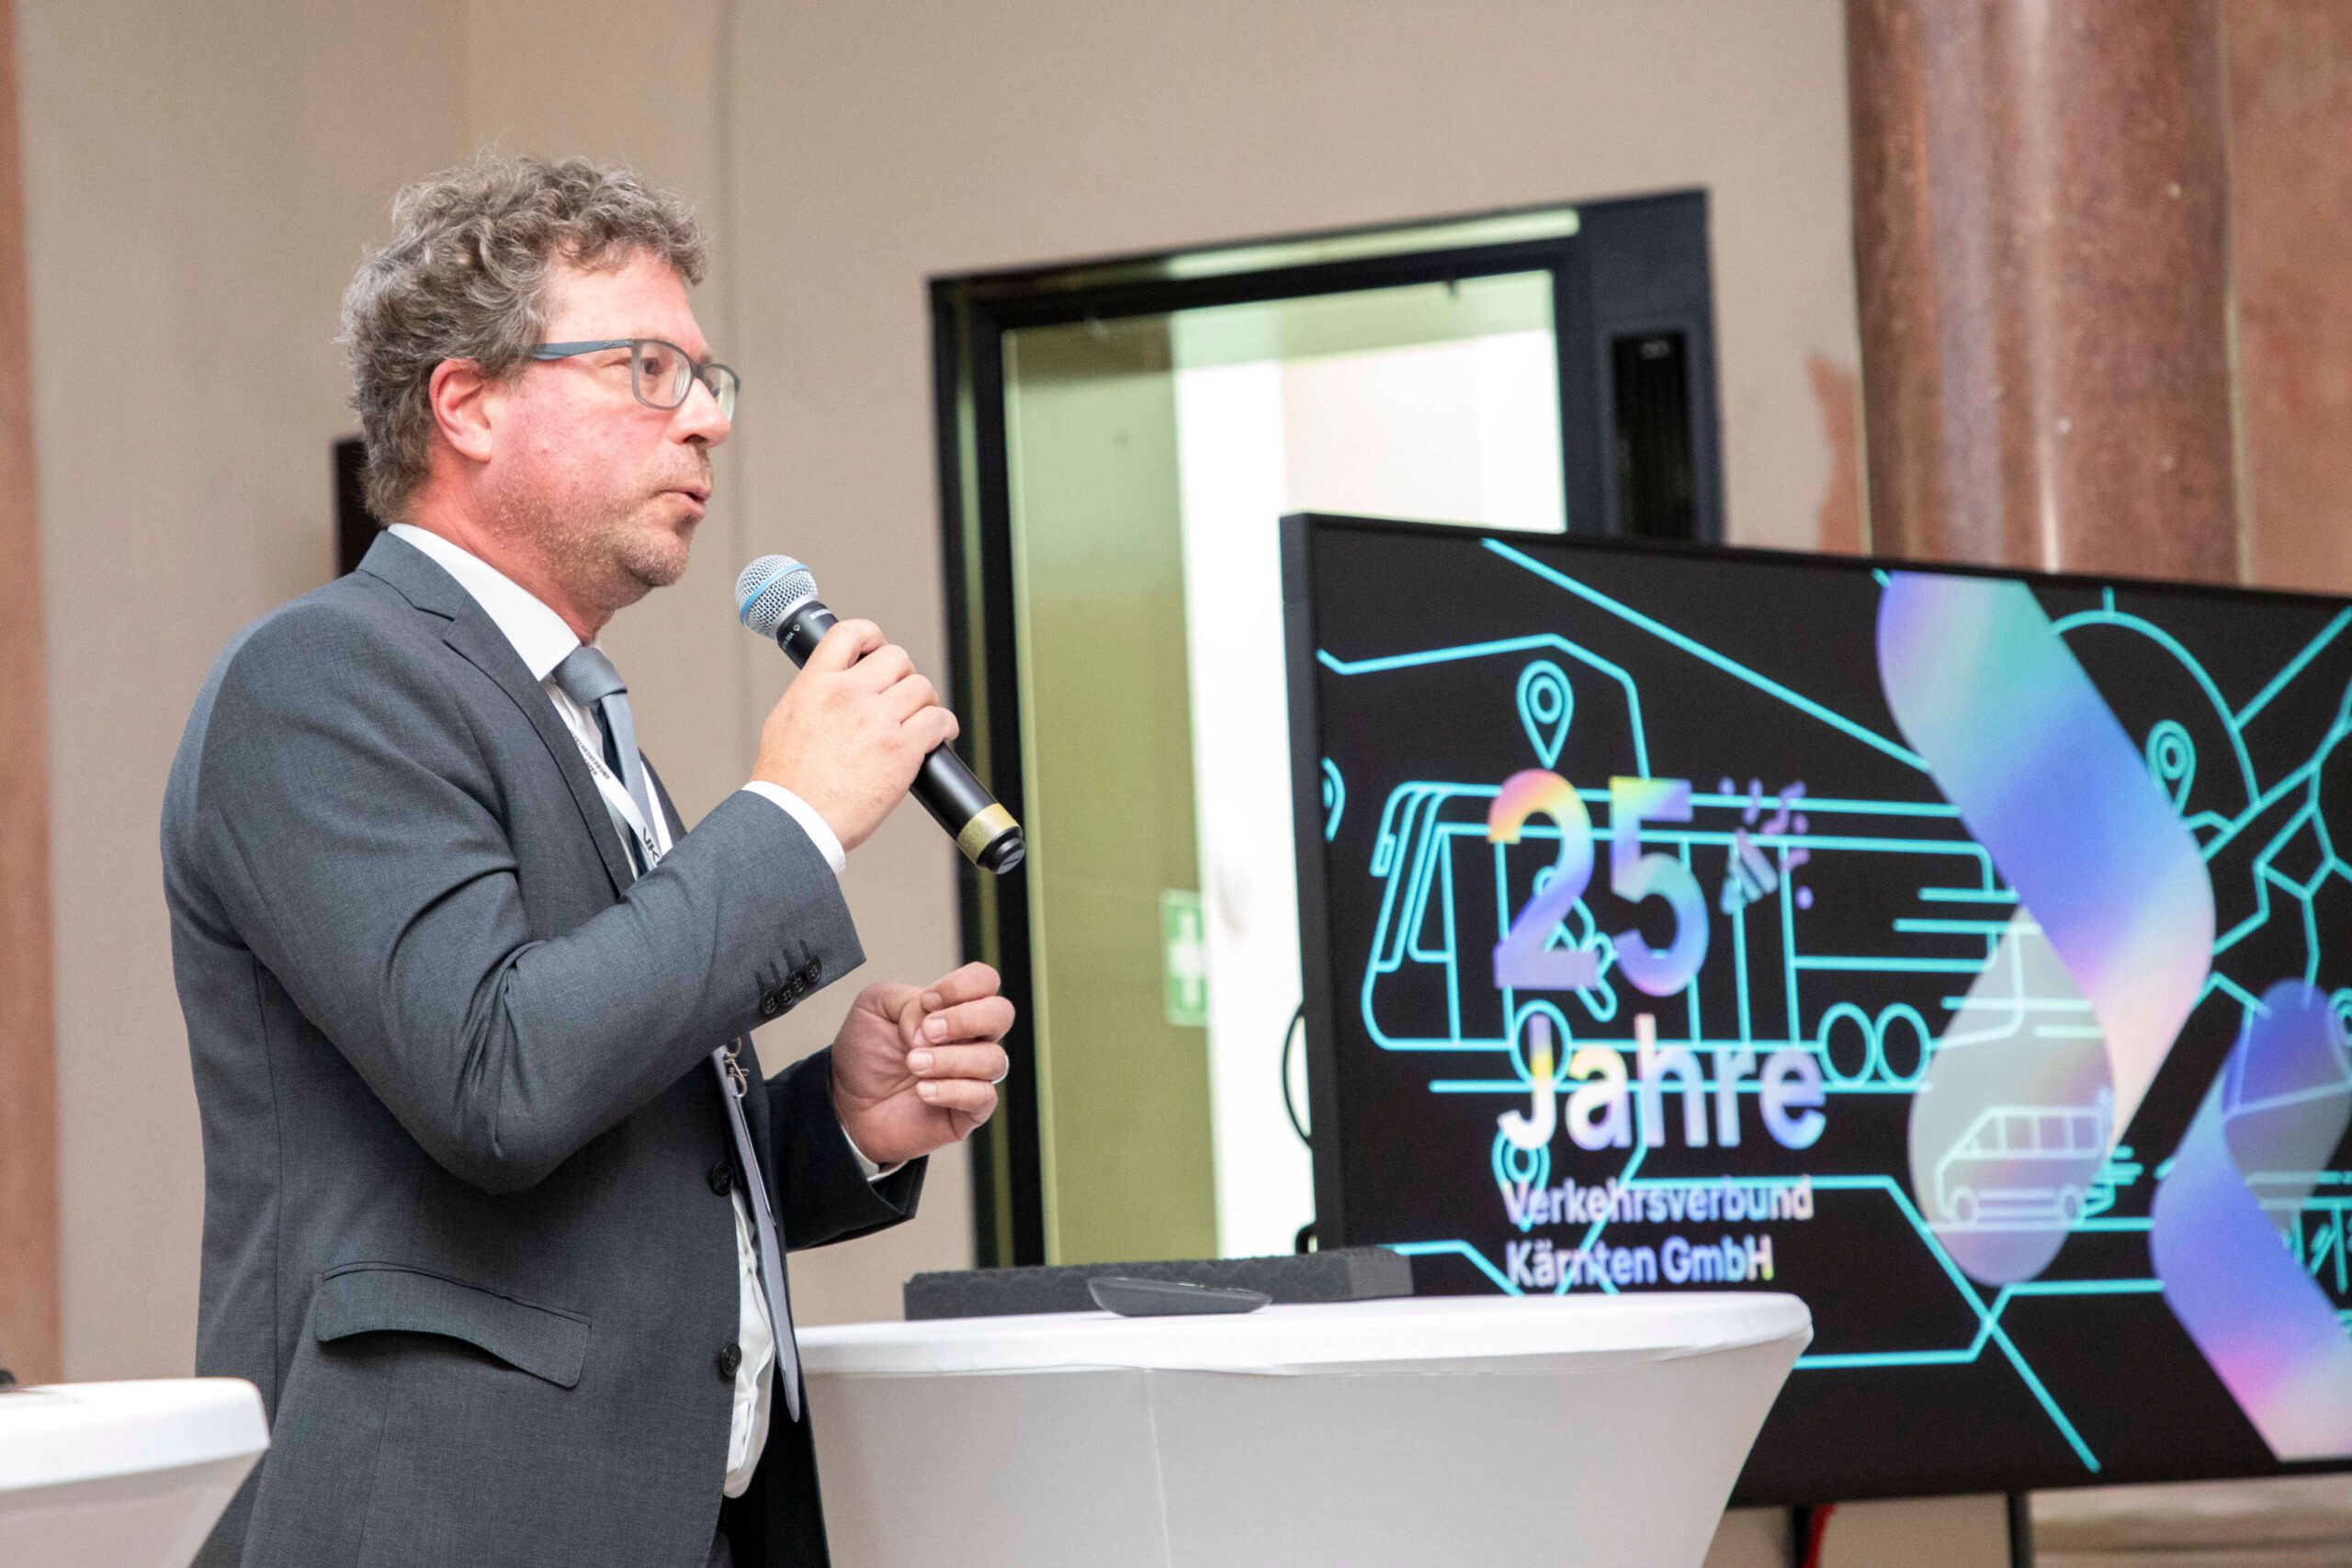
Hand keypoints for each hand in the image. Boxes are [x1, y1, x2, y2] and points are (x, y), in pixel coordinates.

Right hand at [751, 619, 958, 851]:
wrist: (795, 821)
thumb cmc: (787, 784)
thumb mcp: (785, 721)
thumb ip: (813, 696)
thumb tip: (832, 688)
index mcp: (816, 684)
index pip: (849, 634)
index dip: (872, 636)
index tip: (878, 649)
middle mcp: (849, 695)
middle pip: (896, 658)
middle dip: (902, 675)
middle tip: (900, 696)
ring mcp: (878, 720)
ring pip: (921, 687)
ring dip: (925, 702)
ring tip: (921, 719)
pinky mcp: (902, 749)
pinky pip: (938, 721)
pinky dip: (944, 726)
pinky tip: (940, 735)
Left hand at [830, 962, 1011, 1166]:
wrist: (847, 1105)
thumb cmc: (865, 1055)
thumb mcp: (873, 1007)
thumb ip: (904, 1000)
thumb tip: (931, 1025)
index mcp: (952, 1007)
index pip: (984, 981)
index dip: (961, 985)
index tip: (927, 1001)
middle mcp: (970, 1038)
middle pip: (1002, 1014)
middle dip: (965, 1019)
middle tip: (928, 1032)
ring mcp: (973, 1075)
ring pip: (993, 1059)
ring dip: (950, 1059)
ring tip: (914, 1065)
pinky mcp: (970, 1111)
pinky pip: (983, 1096)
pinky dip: (952, 1091)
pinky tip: (923, 1091)